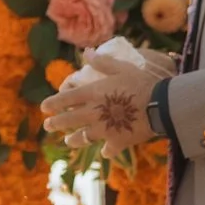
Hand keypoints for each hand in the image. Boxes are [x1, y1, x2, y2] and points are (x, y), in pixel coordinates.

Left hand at [41, 66, 158, 151]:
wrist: (161, 105)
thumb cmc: (142, 83)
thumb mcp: (122, 68)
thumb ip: (103, 62)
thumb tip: (87, 52)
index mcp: (92, 93)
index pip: (65, 99)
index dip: (52, 104)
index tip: (44, 108)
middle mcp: (93, 113)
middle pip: (68, 120)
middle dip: (55, 123)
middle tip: (47, 126)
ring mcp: (104, 130)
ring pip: (82, 138)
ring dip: (73, 140)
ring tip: (68, 141)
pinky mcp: (118, 142)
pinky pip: (108, 149)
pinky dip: (107, 151)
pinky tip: (105, 151)